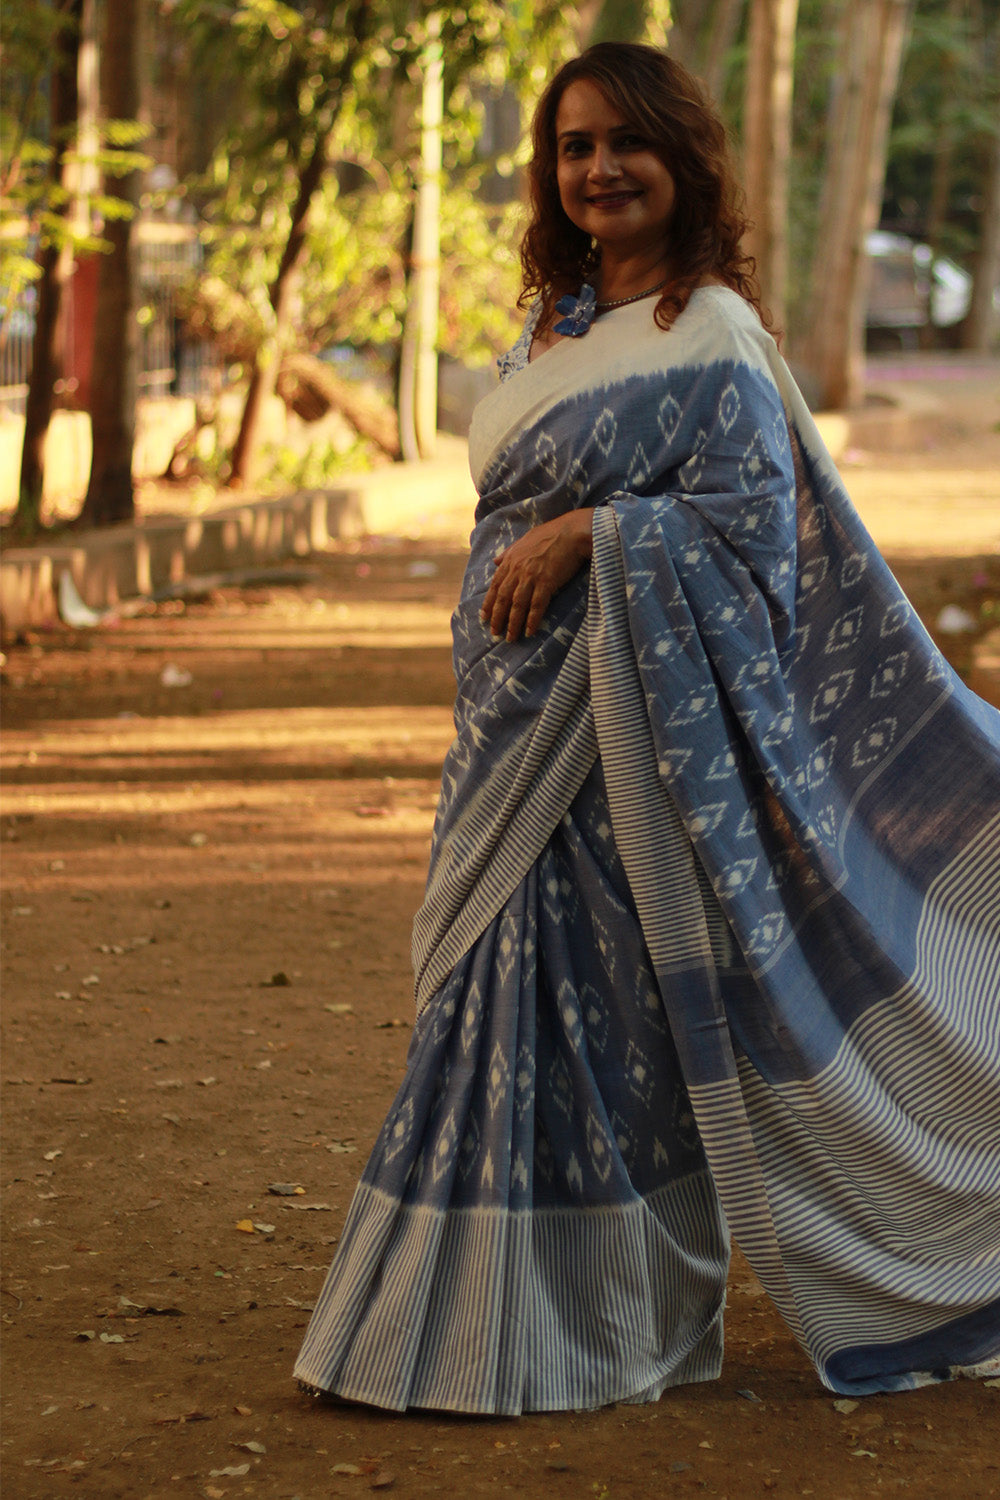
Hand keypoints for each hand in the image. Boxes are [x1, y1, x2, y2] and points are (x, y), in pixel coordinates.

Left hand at [481, 509, 593, 641]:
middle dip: (497, 617)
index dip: (489, 603)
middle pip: (503, 598)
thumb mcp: (525, 540)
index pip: (496, 585)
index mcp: (511, 560)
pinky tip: (530, 631)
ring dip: (513, 623)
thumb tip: (495, 562)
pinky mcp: (546, 582)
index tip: (484, 617)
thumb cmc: (551, 534)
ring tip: (510, 638)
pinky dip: (532, 620)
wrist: (572, 532)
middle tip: (494, 633)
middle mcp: (518, 569)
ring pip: (517, 605)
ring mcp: (531, 576)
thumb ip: (509, 553)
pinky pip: (537, 605)